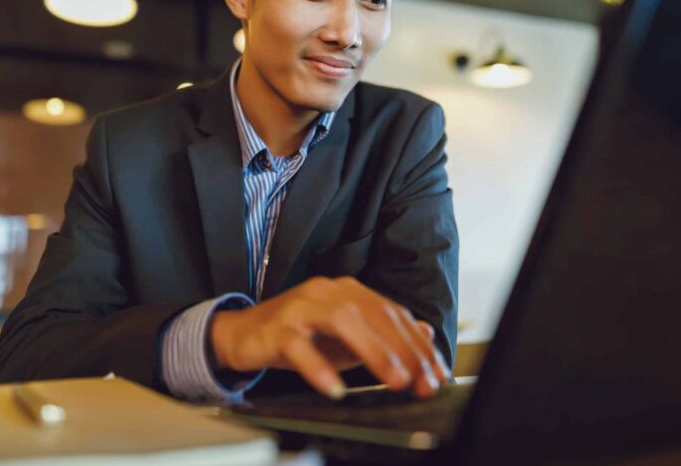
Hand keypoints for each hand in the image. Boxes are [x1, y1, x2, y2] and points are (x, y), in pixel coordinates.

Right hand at [210, 276, 449, 398]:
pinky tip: (335, 389)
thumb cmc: (298, 335)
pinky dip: (318, 368)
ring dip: (373, 351)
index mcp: (347, 290)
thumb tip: (425, 333)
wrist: (242, 333)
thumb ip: (382, 334)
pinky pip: (299, 347)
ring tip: (394, 379)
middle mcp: (326, 291)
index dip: (418, 344)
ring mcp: (300, 308)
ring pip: (342, 321)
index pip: (392, 313)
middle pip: (373, 314)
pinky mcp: (276, 329)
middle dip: (404, 350)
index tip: (437, 373)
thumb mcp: (346, 337)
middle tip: (422, 382)